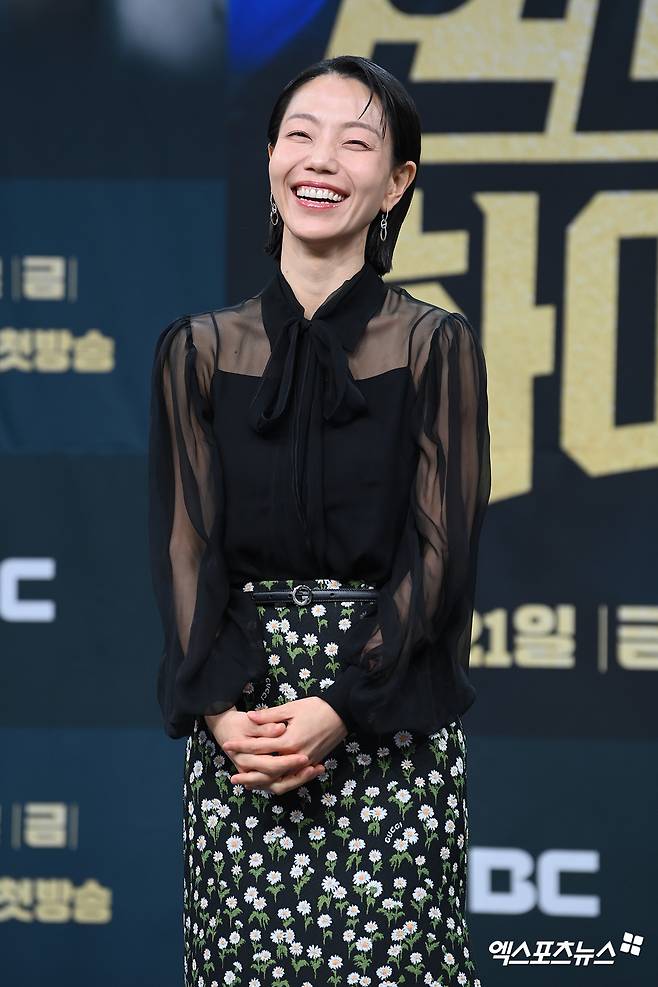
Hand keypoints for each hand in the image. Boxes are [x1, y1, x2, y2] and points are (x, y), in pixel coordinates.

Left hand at [222, 697, 347, 793]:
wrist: (342, 713)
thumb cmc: (316, 707)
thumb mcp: (291, 708)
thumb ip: (269, 715)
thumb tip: (250, 717)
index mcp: (289, 741)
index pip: (259, 747)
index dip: (241, 747)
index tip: (227, 745)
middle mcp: (296, 756)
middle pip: (267, 771)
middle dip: (248, 773)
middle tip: (232, 776)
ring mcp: (305, 763)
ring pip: (280, 781)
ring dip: (263, 784)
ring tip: (247, 785)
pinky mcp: (311, 764)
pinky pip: (292, 779)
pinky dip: (279, 783)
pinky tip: (268, 782)